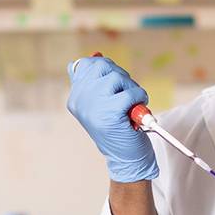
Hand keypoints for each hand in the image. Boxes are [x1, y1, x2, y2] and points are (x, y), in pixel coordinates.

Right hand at [66, 56, 155, 182]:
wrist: (126, 159)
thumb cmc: (118, 129)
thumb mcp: (101, 104)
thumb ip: (95, 82)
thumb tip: (95, 55)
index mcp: (75, 97)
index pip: (87, 64)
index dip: (106, 70)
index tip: (114, 86)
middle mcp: (79, 100)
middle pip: (103, 66)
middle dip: (121, 77)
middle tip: (126, 96)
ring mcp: (93, 107)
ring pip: (117, 77)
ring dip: (132, 88)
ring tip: (131, 105)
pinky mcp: (109, 114)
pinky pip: (131, 93)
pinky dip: (140, 99)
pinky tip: (137, 111)